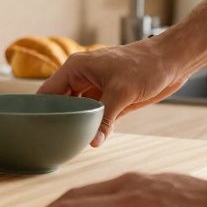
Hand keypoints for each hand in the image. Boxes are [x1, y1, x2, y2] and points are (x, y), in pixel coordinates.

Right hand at [38, 38, 187, 145]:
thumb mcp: (122, 92)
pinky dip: (92, 127)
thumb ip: (105, 118)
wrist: (172, 61)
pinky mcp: (109, 99)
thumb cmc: (145, 65)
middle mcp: (81, 79)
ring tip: (66, 144)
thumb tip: (93, 141)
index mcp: (75, 68)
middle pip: (60, 104)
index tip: (35, 129)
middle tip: (51, 142)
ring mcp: (95, 90)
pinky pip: (94, 116)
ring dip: (76, 125)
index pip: (47, 92)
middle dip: (58, 120)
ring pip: (77, 112)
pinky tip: (89, 139)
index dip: (40, 110)